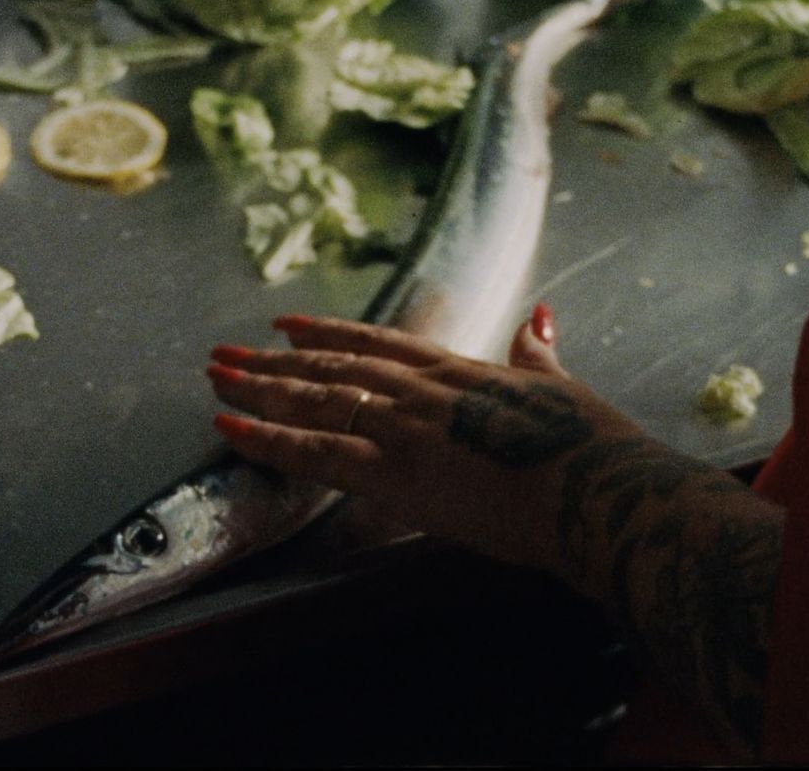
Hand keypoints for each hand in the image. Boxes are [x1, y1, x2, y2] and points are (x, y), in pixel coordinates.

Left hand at [208, 309, 786, 756]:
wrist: (594, 491)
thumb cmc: (589, 448)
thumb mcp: (562, 386)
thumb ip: (537, 353)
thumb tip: (537, 318)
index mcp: (458, 371)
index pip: (376, 343)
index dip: (327, 332)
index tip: (285, 325)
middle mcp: (420, 391)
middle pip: (332, 366)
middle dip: (273, 360)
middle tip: (225, 352)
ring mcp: (401, 427)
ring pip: (314, 399)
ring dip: (258, 388)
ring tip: (214, 377)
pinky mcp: (391, 472)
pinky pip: (313, 452)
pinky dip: (266, 437)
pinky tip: (228, 426)